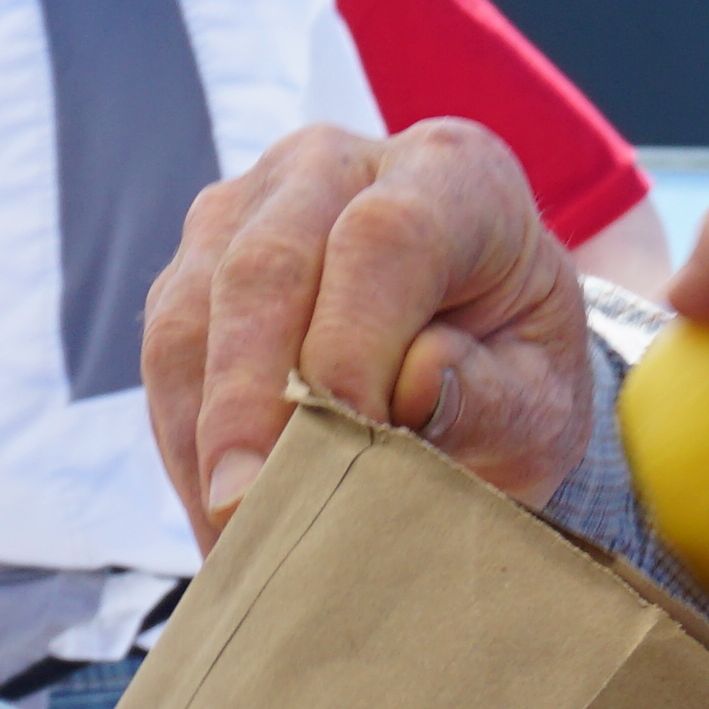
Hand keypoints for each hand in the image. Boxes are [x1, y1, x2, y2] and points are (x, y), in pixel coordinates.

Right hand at [141, 117, 595, 537]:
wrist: (479, 344)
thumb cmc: (516, 368)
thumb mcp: (543, 397)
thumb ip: (495, 395)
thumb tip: (417, 384)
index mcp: (451, 174)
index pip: (383, 238)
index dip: (355, 343)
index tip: (353, 441)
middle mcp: (335, 166)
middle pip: (265, 267)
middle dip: (250, 401)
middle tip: (252, 512)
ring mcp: (248, 206)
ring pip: (192, 312)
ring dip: (205, 437)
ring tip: (235, 542)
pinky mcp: (194, 263)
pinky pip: (166, 354)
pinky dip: (186, 444)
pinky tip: (216, 519)